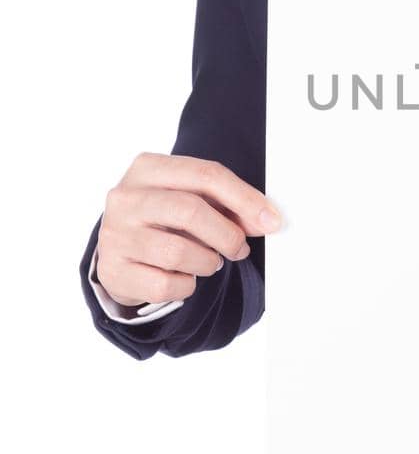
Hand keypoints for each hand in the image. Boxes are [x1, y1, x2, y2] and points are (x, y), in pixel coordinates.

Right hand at [96, 151, 282, 307]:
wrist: (119, 252)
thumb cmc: (163, 220)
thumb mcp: (191, 200)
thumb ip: (227, 205)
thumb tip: (265, 220)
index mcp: (148, 168)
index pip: (206, 174)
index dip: (245, 198)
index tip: (271, 220)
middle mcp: (125, 198)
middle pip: (191, 211)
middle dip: (227, 234)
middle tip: (239, 249)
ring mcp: (115, 235)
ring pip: (178, 252)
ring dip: (207, 262)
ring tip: (208, 261)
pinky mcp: (113, 271)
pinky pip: (166, 285)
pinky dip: (186, 285)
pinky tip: (184, 277)